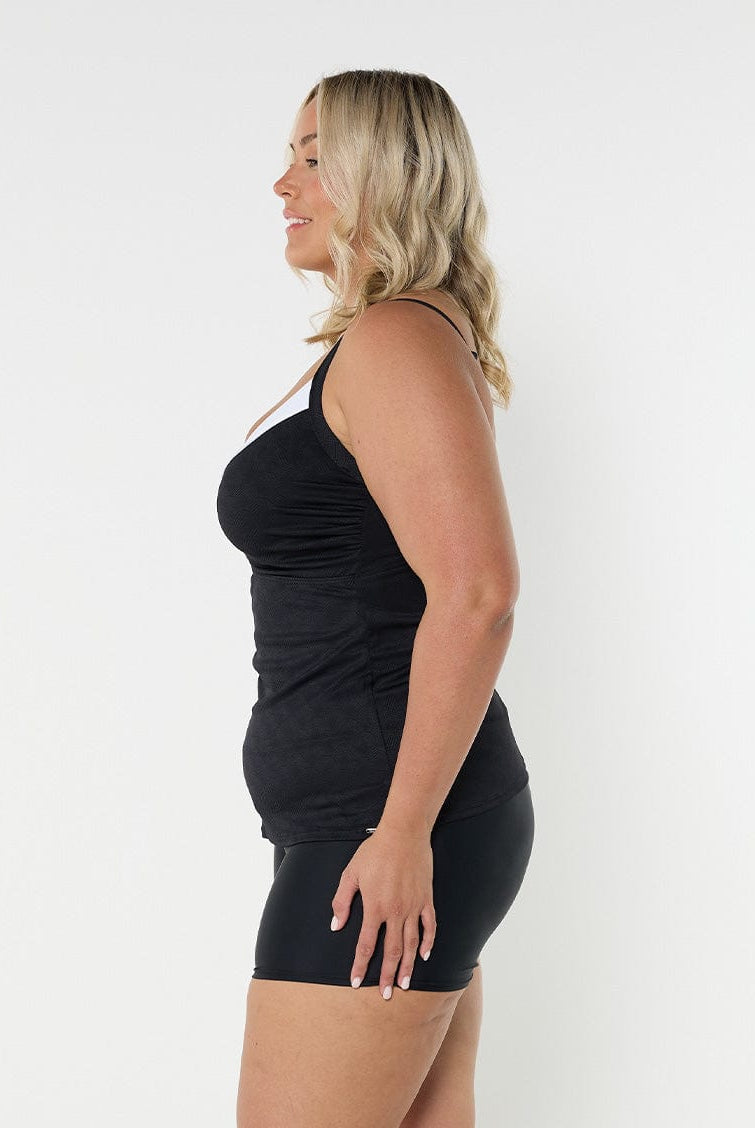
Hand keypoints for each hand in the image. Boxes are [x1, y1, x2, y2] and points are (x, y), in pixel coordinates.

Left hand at [329, 823, 436, 998]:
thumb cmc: (374, 852)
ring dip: (407, 966)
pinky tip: (425, 956)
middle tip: (386, 995)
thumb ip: (342, 901)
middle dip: (387, 975)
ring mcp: (413, 907)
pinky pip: (429, 926)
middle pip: (391, 951)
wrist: (403, 835)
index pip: (365, 944)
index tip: (356, 982)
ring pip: (411, 944)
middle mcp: (395, 912)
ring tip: (405, 984)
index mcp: (375, 907)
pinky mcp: (426, 899)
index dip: (360, 965)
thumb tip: (336, 926)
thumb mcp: (351, 874)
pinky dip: (428, 942)